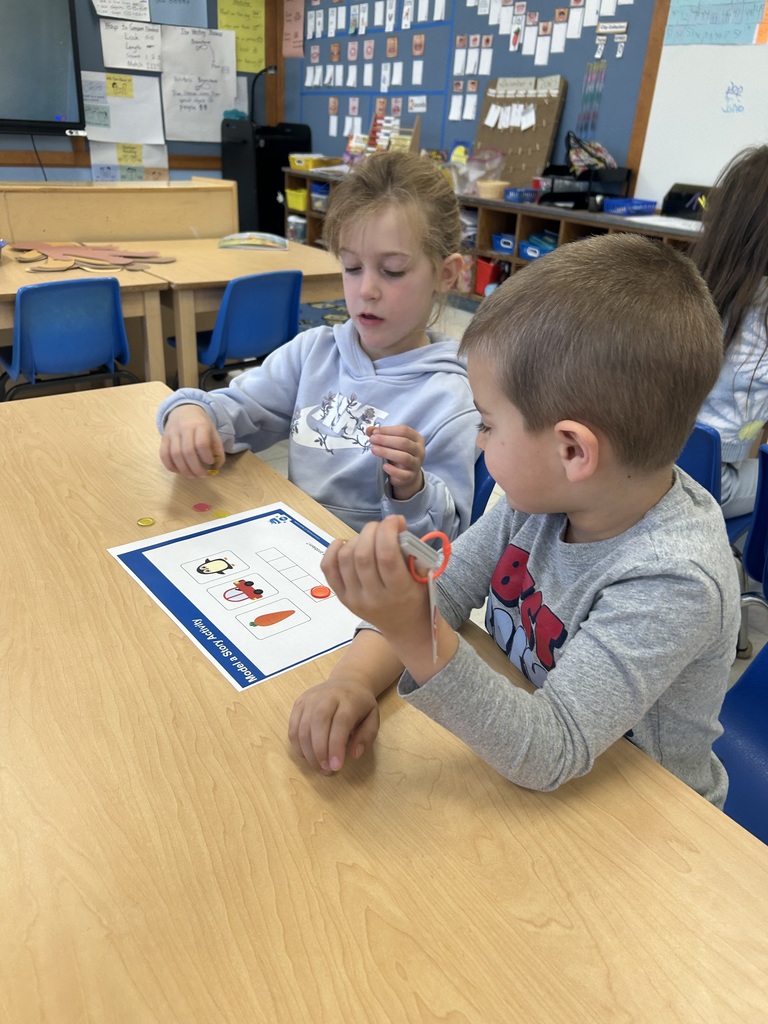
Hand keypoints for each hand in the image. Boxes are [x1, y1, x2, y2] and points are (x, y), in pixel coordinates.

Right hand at [160, 404, 224, 477]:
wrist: (184, 410)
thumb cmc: (201, 424)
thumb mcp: (213, 432)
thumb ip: (217, 449)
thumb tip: (217, 467)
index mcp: (200, 425)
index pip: (201, 443)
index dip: (206, 456)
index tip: (210, 462)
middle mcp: (184, 428)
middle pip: (187, 451)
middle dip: (195, 468)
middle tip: (201, 476)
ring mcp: (172, 433)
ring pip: (174, 455)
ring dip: (184, 470)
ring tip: (192, 476)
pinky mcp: (163, 438)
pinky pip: (163, 455)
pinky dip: (170, 466)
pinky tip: (179, 471)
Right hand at [288, 675, 380, 772]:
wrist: (348, 681)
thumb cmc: (361, 705)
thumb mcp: (373, 718)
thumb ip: (366, 737)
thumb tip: (354, 755)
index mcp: (349, 699)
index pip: (340, 722)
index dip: (336, 746)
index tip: (337, 767)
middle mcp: (327, 696)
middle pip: (318, 723)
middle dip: (320, 750)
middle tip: (326, 770)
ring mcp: (310, 698)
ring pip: (303, 726)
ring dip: (308, 752)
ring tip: (318, 767)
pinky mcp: (299, 703)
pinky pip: (293, 726)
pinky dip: (297, 745)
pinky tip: (307, 756)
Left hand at [321, 516, 431, 639]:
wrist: (405, 627)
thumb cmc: (417, 597)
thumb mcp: (423, 577)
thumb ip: (414, 552)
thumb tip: (396, 524)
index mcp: (399, 592)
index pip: (386, 556)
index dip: (388, 532)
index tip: (394, 520)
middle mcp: (374, 597)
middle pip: (363, 555)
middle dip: (371, 531)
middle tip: (381, 526)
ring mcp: (354, 598)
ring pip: (345, 558)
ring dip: (356, 538)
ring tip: (368, 536)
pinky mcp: (341, 597)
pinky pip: (328, 568)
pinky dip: (333, 550)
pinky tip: (346, 543)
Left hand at [367, 425, 424, 500]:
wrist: (408, 475)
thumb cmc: (400, 454)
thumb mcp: (393, 442)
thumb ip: (382, 435)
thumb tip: (369, 429)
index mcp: (417, 438)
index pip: (404, 430)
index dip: (388, 430)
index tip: (374, 432)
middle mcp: (419, 451)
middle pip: (404, 443)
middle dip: (385, 440)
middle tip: (372, 440)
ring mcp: (416, 464)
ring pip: (404, 457)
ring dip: (387, 452)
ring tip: (373, 450)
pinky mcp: (411, 477)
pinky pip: (403, 474)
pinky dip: (392, 470)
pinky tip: (384, 466)